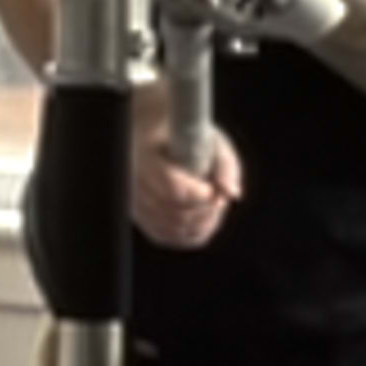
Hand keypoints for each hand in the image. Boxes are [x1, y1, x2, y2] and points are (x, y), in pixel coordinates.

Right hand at [129, 84, 240, 245]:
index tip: (214, 189)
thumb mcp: (208, 136)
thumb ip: (225, 163)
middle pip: (175, 214)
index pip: (174, 191)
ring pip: (172, 229)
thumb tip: (231, 194)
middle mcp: (133, 183)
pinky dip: (188, 233)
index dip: (201, 197)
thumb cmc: (182, 131)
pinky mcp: (138, 216)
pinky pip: (165, 236)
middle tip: (218, 196)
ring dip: (200, 223)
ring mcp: (133, 202)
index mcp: (145, 156)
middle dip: (206, 211)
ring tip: (212, 205)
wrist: (148, 129)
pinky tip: (201, 219)